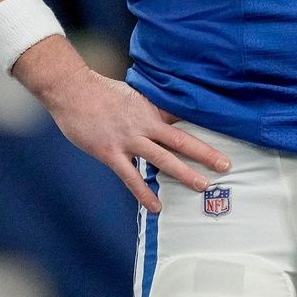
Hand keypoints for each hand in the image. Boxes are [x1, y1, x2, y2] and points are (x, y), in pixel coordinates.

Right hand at [26, 41, 230, 211]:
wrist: (71, 90)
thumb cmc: (98, 91)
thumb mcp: (130, 94)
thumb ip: (147, 108)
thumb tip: (163, 115)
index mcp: (149, 109)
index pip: (182, 119)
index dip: (202, 127)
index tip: (225, 136)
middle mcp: (143, 124)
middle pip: (180, 140)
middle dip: (205, 154)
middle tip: (226, 166)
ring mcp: (127, 139)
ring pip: (162, 159)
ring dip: (184, 173)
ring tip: (203, 186)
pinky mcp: (110, 152)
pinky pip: (131, 177)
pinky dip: (144, 193)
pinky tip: (156, 206)